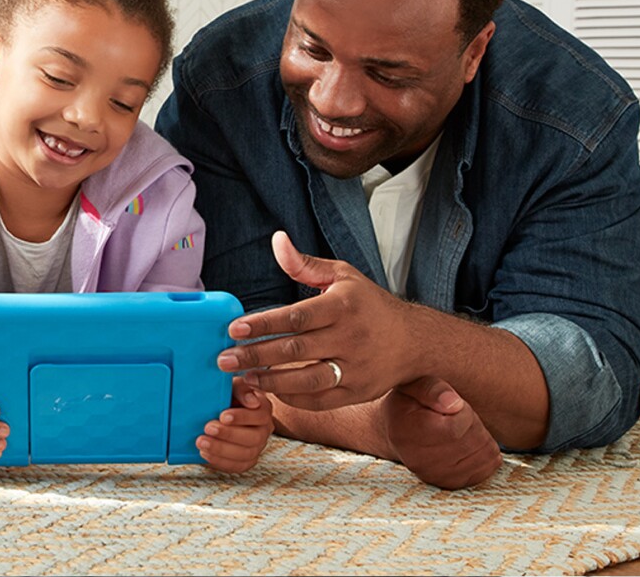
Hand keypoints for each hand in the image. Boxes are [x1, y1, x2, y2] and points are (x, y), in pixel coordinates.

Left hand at [197, 377, 273, 472]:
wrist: (215, 413)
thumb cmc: (226, 396)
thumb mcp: (232, 386)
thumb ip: (241, 389)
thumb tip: (252, 401)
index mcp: (263, 409)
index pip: (259, 415)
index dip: (242, 417)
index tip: (222, 416)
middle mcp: (264, 430)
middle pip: (254, 438)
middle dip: (229, 435)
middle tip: (207, 428)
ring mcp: (257, 447)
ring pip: (245, 454)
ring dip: (221, 449)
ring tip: (201, 442)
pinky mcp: (246, 461)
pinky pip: (237, 466)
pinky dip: (220, 461)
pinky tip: (205, 453)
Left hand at [216, 231, 422, 409]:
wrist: (414, 341)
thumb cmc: (369, 304)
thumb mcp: (342, 276)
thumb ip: (304, 264)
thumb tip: (276, 240)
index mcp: (344, 306)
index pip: (296, 317)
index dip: (263, 324)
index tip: (233, 329)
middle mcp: (351, 338)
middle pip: (295, 350)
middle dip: (256, 356)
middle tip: (224, 359)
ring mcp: (356, 368)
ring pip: (307, 380)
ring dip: (270, 381)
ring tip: (243, 378)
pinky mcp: (358, 393)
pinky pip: (319, 400)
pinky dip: (292, 397)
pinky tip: (270, 390)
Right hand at [381, 377, 501, 489]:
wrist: (394, 429)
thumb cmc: (408, 401)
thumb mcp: (413, 384)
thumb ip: (432, 389)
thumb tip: (455, 405)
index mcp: (405, 433)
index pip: (455, 429)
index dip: (465, 411)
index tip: (454, 404)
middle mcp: (417, 461)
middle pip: (472, 443)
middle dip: (475, 424)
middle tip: (459, 415)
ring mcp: (434, 476)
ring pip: (484, 456)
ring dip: (481, 437)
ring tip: (462, 428)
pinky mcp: (450, 484)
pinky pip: (487, 469)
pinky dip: (485, 453)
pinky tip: (469, 442)